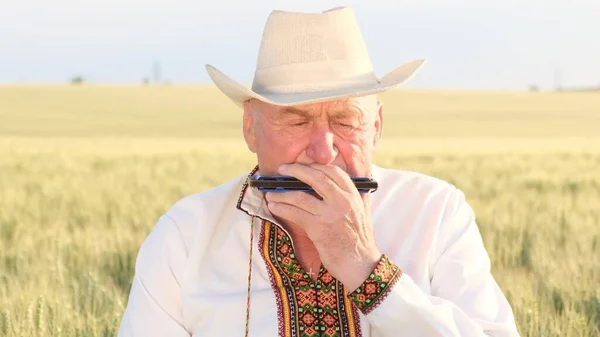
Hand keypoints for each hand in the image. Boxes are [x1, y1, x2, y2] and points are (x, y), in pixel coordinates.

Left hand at [264, 163, 381, 291]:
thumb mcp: (360, 212)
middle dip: (295, 171)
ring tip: (271, 193)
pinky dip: (282, 208)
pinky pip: (295, 213)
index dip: (314, 166)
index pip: (333, 171)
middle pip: (315, 177)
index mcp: (353, 195)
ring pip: (300, 196)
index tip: (302, 166)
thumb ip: (349, 196)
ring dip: (282, 193)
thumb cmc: (358, 240)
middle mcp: (343, 201)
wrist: (361, 265)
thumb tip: (329, 182)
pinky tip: (274, 207)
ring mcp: (330, 214)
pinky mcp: (318, 229)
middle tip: (282, 169)